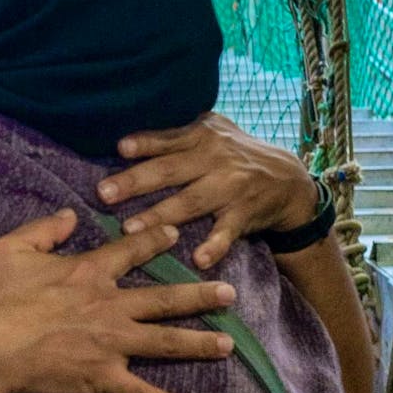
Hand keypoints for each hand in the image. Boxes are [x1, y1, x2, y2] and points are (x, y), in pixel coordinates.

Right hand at [0, 208, 235, 392]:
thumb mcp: (12, 247)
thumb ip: (45, 228)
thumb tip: (70, 214)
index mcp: (90, 272)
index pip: (132, 250)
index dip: (155, 239)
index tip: (176, 234)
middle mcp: (110, 306)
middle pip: (165, 299)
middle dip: (200, 295)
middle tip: (229, 293)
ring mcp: (111, 344)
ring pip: (165, 342)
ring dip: (198, 343)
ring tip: (228, 345)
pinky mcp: (102, 377)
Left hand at [96, 114, 317, 269]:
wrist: (287, 179)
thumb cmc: (236, 155)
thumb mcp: (213, 133)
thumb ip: (177, 136)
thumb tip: (125, 140)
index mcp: (203, 136)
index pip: (169, 139)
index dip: (146, 143)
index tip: (120, 148)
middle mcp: (216, 158)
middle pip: (171, 170)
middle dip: (136, 182)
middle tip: (104, 193)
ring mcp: (231, 186)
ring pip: (191, 201)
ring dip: (160, 215)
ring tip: (131, 228)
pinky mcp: (244, 213)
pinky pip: (227, 231)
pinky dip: (214, 245)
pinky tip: (199, 260)